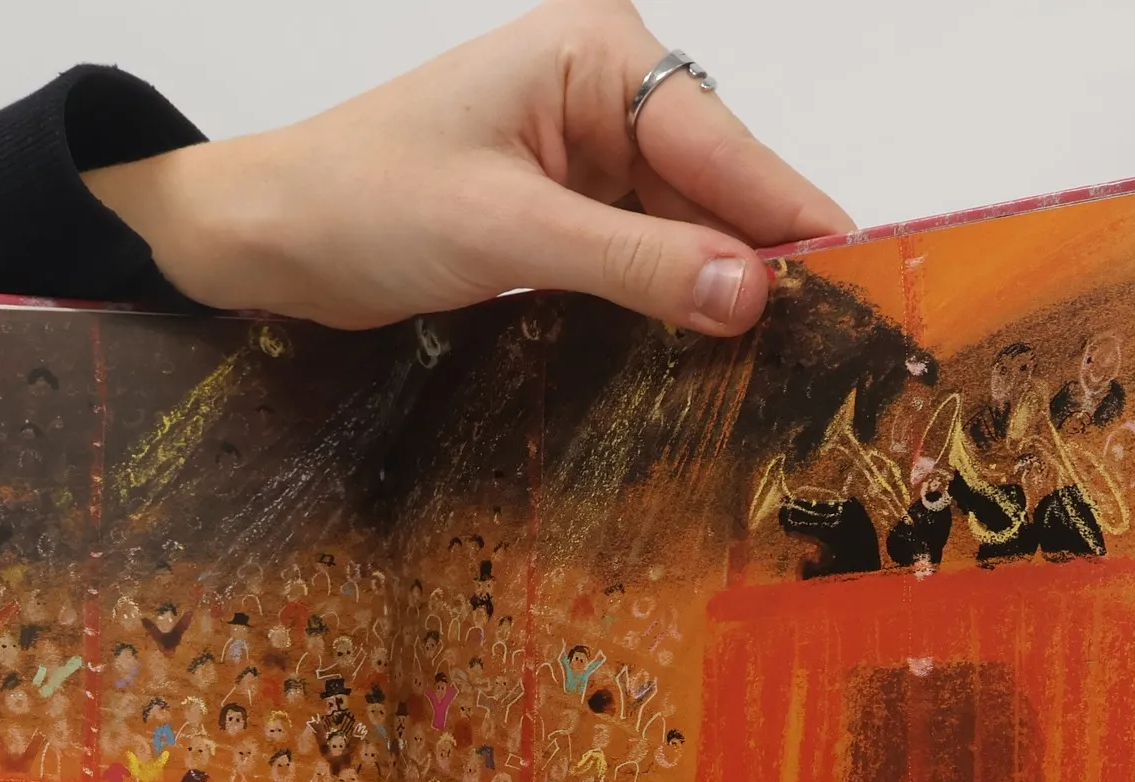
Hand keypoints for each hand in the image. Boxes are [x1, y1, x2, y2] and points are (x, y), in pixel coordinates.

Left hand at [83, 0, 849, 333]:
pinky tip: (697, 357)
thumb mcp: (510, 233)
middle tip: (832, 353)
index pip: (725, 145)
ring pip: (681, 232)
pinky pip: (635, 260)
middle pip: (715, 188)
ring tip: (781, 372)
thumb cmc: (364, 202)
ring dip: (713, 295)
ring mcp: (581, 157)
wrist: (266, 238)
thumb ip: (636, 263)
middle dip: (760, 264)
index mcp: (600, 56)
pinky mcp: (557, 215)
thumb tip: (753, 296)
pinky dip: (663, 304)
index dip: (793, 220)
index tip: (868, 283)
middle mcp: (604, 95)